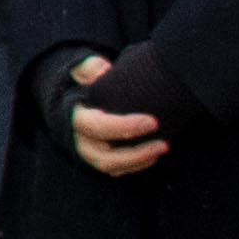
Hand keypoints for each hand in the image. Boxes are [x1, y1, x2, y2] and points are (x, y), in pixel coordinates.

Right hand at [67, 50, 167, 178]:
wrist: (75, 100)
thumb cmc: (85, 84)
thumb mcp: (82, 71)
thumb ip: (90, 68)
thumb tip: (103, 69)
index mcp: (75, 117)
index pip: (96, 127)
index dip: (124, 127)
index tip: (152, 121)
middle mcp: (80, 140)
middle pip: (104, 157)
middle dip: (135, 154)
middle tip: (164, 143)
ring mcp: (89, 153)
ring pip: (111, 167)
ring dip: (139, 161)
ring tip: (163, 148)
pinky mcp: (99, 160)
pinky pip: (117, 170)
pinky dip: (136, 165)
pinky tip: (154, 154)